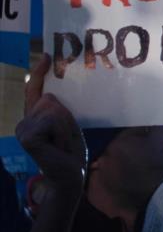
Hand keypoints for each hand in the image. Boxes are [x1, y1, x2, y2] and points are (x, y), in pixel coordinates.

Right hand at [15, 54, 85, 190]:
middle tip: (66, 138)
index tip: (46, 56)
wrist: (69, 175)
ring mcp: (23, 128)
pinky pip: (53, 121)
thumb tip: (50, 95)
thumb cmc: (70, 152)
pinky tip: (57, 147)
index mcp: (36, 116)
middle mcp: (25, 120)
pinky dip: (62, 133)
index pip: (35, 90)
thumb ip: (58, 110)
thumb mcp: (67, 126)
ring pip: (54, 110)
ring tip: (62, 144)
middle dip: (66, 118)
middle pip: (52, 100)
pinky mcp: (27, 136)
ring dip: (66, 128)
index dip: (40, 72)